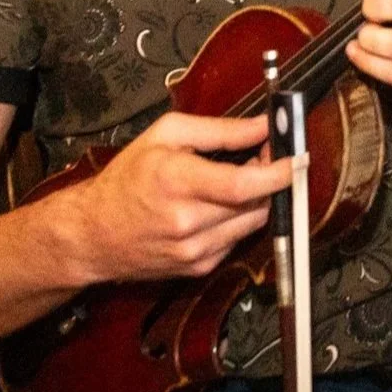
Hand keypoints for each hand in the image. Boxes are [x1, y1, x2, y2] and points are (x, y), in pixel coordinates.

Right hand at [72, 110, 291, 283]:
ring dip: (256, 199)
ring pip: (253, 222)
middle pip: (256, 202)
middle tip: (262, 157)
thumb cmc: (126, 180)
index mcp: (177, 181)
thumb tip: (263, 125)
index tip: (297, 158)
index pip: (244, 184)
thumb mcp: (166, 135)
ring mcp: (194, 249)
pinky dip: (238, 219)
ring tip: (236, 178)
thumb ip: (220, 129)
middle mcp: (188, 221)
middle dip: (269, 178)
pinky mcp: (198, 267)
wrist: (94, 234)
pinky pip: (237, 238)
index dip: (278, 172)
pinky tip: (218, 205)